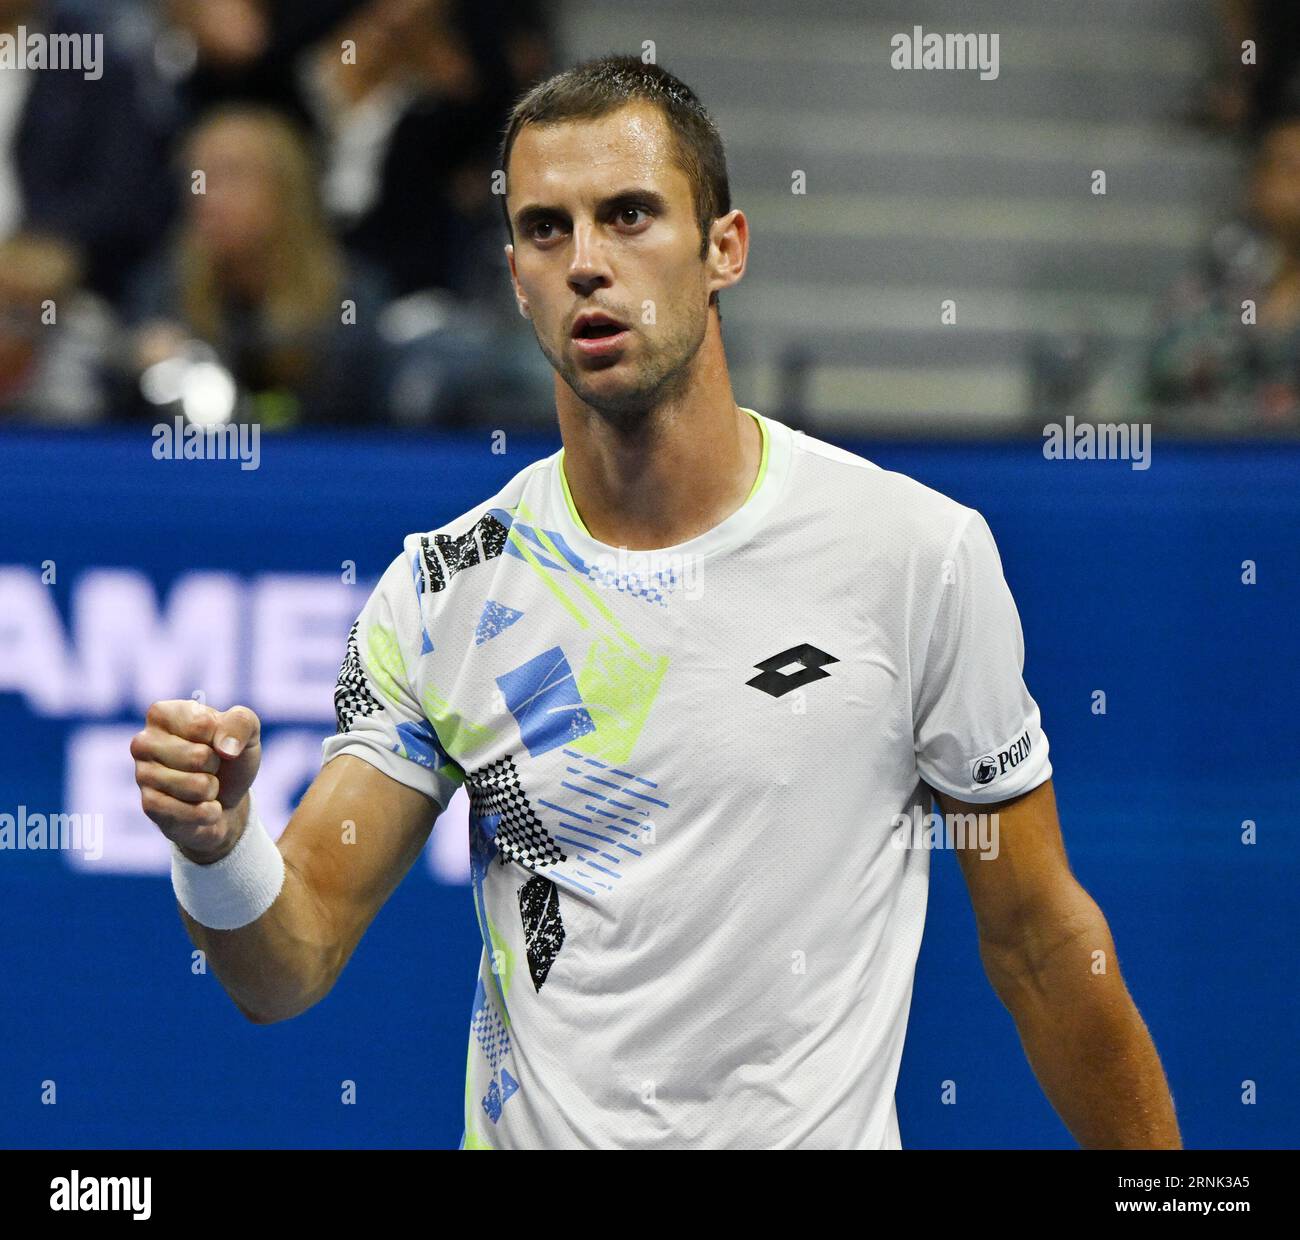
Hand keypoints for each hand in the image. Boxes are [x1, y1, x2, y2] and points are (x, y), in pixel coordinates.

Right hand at [131, 700, 262, 863]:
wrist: (227, 799)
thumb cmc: (230, 757)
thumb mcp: (248, 731)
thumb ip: (241, 722)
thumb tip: (226, 748)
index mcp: (163, 713)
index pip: (202, 724)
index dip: (222, 738)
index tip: (216, 741)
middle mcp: (144, 741)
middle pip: (199, 756)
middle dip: (216, 766)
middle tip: (210, 767)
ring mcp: (142, 775)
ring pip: (196, 786)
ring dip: (212, 790)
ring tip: (204, 786)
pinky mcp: (148, 806)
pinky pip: (190, 812)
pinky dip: (207, 812)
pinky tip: (200, 806)